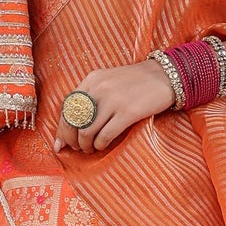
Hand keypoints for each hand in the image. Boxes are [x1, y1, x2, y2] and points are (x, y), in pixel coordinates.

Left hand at [55, 61, 175, 153]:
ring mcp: (113, 100)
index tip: (60, 143)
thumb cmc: (136, 82)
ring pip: (87, 131)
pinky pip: (105, 135)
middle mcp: (99, 88)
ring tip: (90, 149)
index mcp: (92, 79)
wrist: (165, 76)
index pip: (67, 107)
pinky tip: (102, 146)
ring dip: (86, 145)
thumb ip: (91, 97)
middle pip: (74, 121)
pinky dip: (100, 145)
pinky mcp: (127, 112)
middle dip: (72, 140)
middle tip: (77, 148)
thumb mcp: (109, 81)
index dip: (61, 129)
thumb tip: (73, 125)